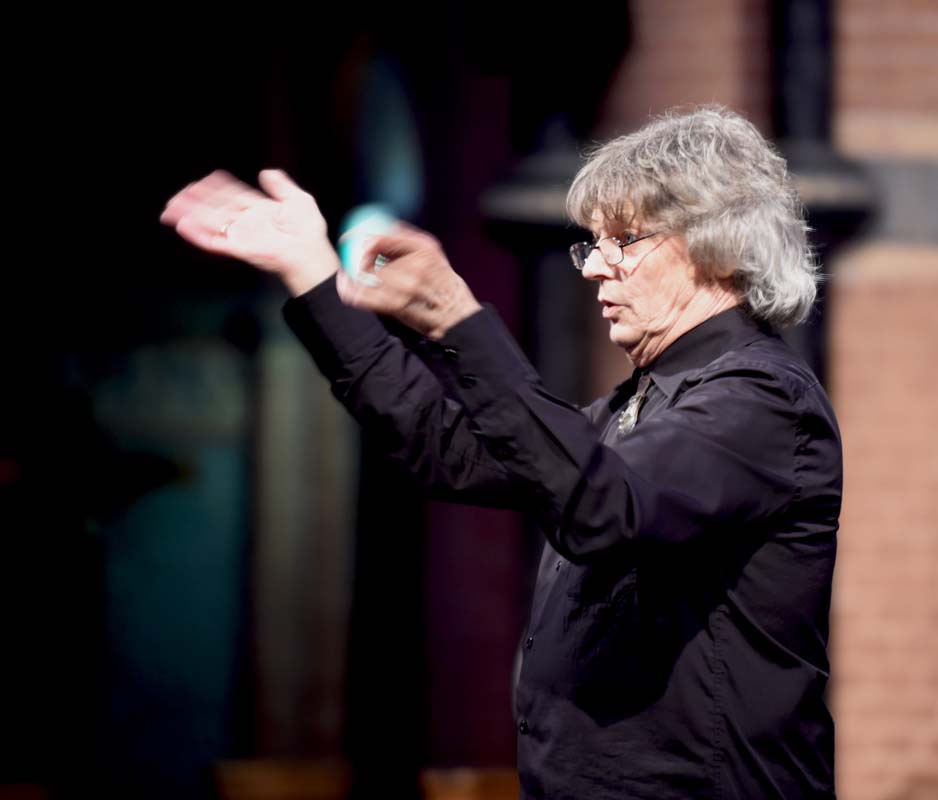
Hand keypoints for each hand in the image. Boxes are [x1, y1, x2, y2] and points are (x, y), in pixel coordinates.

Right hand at [160, 169, 339, 294]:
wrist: (311, 252)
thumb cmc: (308, 231)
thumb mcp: (299, 200)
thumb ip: (281, 185)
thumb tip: (266, 172)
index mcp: (258, 209)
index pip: (231, 194)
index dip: (216, 187)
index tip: (201, 181)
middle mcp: (246, 221)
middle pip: (214, 208)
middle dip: (195, 202)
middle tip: (176, 196)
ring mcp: (241, 235)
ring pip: (209, 223)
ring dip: (190, 215)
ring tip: (171, 210)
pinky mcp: (238, 248)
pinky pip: (214, 241)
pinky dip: (198, 234)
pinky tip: (183, 226)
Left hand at [335, 222, 481, 339]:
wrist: (455, 312)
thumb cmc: (441, 280)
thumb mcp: (432, 251)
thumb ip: (406, 238)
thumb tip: (377, 228)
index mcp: (423, 247)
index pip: (381, 238)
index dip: (359, 238)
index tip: (347, 238)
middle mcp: (415, 266)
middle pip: (369, 259)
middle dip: (355, 260)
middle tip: (351, 263)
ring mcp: (406, 287)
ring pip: (364, 277)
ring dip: (352, 277)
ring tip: (349, 277)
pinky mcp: (397, 306)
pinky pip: (364, 297)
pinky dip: (350, 292)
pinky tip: (347, 288)